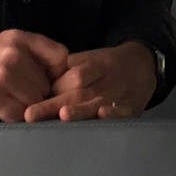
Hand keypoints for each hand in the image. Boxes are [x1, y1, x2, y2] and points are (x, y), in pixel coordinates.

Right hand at [0, 29, 69, 123]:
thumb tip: (66, 77)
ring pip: (36, 101)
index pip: (61, 57)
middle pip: (49, 84)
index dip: (57, 75)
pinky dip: (11, 117)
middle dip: (36, 95)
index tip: (46, 84)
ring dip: (23, 108)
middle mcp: (13, 52)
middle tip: (13, 96)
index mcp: (18, 38)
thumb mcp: (3, 51)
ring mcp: (3, 74)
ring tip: (3, 102)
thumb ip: (33, 57)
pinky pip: (20, 114)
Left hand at [24, 41, 157, 121]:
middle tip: (31, 114)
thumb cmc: (107, 66)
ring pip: (97, 102)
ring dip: (80, 110)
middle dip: (54, 104)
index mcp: (94, 64)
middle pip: (79, 90)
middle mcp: (106, 78)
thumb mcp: (89, 59)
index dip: (53, 88)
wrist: (144, 64)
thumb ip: (66, 70)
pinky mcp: (133, 107)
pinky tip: (102, 116)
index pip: (71, 76)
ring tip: (62, 115)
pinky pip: (123, 110)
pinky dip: (114, 114)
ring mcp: (120, 93)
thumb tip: (34, 86)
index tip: (30, 102)